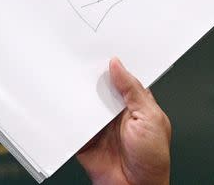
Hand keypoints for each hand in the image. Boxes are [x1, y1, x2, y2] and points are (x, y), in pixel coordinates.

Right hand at [77, 58, 170, 184]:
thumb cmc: (152, 159)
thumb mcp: (149, 117)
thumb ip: (133, 91)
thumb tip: (119, 66)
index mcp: (137, 106)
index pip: (123, 80)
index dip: (114, 68)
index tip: (101, 54)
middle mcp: (117, 115)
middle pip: (101, 90)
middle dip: (92, 80)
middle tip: (80, 64)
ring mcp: (101, 127)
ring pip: (85, 105)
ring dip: (77, 97)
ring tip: (68, 81)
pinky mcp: (85, 141)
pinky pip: (72, 126)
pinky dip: (66, 118)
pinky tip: (61, 106)